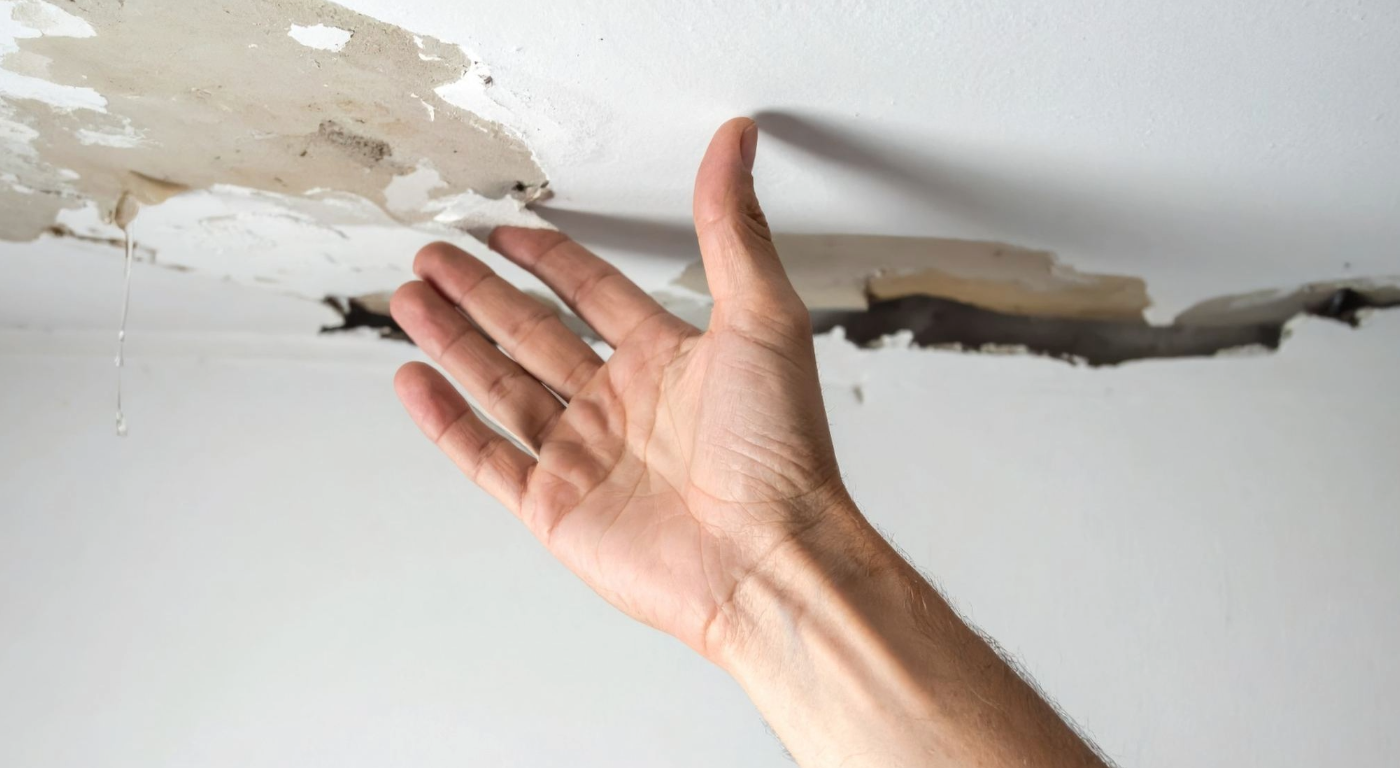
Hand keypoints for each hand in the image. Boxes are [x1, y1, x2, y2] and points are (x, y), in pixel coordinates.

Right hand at [390, 118, 849, 659]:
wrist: (766, 557)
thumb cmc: (780, 448)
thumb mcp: (762, 316)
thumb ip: (731, 228)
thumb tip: (736, 141)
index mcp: (667, 359)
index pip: (592, 292)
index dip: (548, 258)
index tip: (506, 232)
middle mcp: (621, 405)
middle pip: (532, 333)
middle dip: (480, 293)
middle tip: (433, 256)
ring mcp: (584, 457)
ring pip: (501, 385)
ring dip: (453, 341)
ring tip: (409, 298)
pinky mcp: (555, 507)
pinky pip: (486, 455)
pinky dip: (446, 419)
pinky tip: (416, 380)